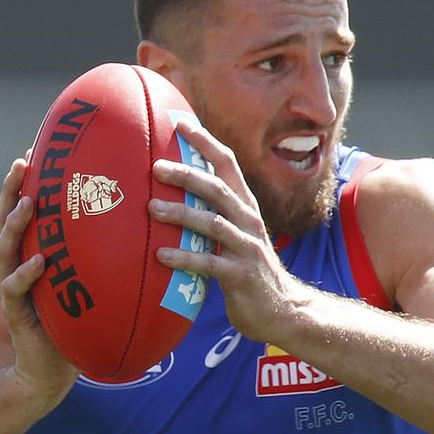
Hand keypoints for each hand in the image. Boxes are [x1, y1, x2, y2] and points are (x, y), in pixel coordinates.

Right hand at [0, 155, 78, 404]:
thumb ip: (100, 254)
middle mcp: (19, 265)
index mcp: (36, 252)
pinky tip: (38, 263)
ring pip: (6, 249)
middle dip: (12, 190)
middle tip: (22, 162)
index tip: (38, 149)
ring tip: (29, 204)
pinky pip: (16, 291)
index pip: (29, 210)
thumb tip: (141, 220)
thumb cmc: (77, 320)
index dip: (31, 182)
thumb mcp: (88, 281)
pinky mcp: (17, 314)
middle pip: (7, 219)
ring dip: (16, 225)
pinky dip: (26, 275)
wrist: (53, 371)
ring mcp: (14, 288)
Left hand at [148, 120, 299, 342]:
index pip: (228, 165)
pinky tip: (160, 256)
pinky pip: (209, 264)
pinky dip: (185, 258)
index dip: (206, 143)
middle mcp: (249, 222)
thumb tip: (172, 195)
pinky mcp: (241, 275)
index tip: (181, 123)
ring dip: (181, 213)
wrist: (282, 309)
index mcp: (246, 207)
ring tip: (152, 208)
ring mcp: (247, 248)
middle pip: (218, 189)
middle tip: (156, 166)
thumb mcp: (235, 236)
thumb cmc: (248, 270)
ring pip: (213, 223)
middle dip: (187, 174)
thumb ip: (212, 215)